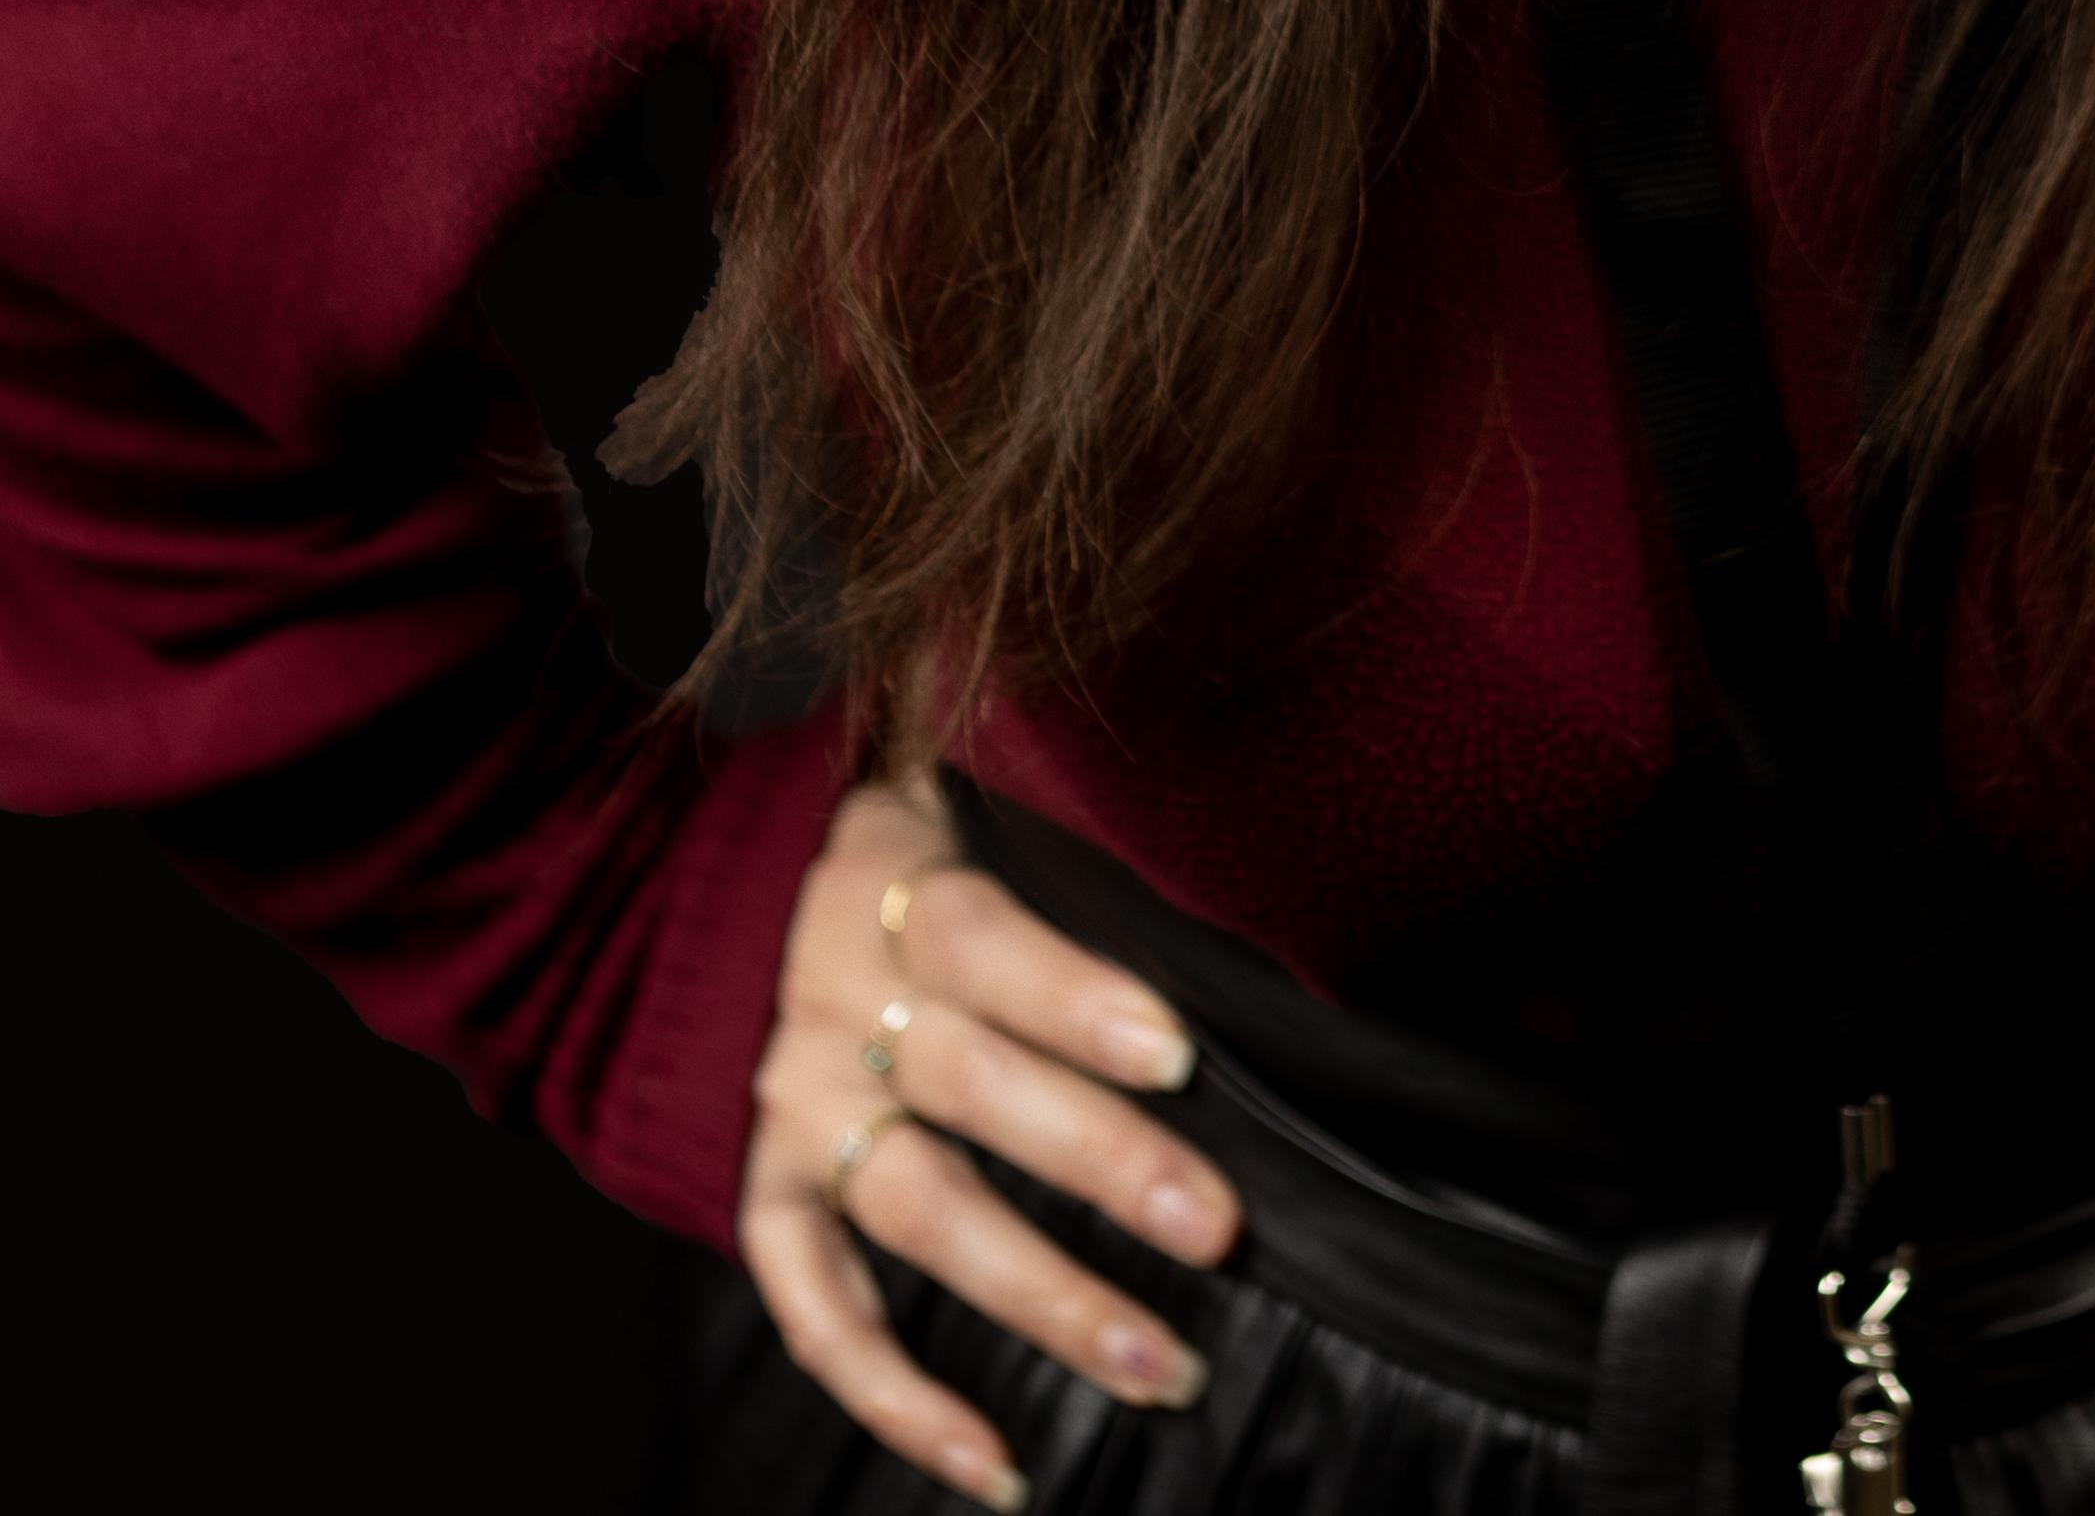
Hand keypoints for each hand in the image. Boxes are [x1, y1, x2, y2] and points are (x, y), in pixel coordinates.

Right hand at [741, 771, 1244, 1510]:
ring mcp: (795, 1112)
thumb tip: (1217, 921)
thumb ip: (1060, 865)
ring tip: (1158, 1365)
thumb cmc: (899, 855)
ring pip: (922, 1214)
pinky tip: (996, 1460)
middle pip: (974, 1090)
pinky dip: (899, 1400)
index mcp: (888, 893)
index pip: (985, 943)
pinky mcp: (763, 1196)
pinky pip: (819, 1312)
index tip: (1179, 1054)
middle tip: (1216, 1228)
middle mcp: (834, 1010)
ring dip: (1044, 1297)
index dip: (1077, 996)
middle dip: (1103, 1164)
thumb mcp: (960, 808)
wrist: (713, 895)